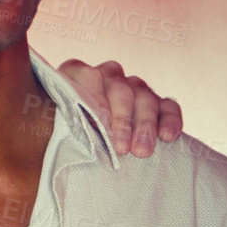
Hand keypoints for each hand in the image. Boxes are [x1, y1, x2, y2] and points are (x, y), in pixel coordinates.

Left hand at [56, 58, 182, 156]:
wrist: (89, 148)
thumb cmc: (64, 135)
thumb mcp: (56, 125)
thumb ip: (61, 122)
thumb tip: (66, 133)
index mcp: (78, 75)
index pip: (87, 76)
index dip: (94, 99)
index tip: (96, 125)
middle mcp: (108, 76)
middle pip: (119, 89)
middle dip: (121, 120)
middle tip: (120, 148)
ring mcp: (135, 87)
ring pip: (144, 98)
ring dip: (144, 126)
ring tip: (141, 151)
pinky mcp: (158, 103)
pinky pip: (169, 106)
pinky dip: (170, 120)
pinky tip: (168, 137)